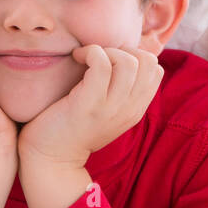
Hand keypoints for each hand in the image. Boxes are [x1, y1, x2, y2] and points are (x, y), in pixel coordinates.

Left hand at [17, 45, 163, 167]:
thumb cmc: (73, 127)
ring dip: (106, 50)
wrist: (51, 158)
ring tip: (88, 57)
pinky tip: (77, 57)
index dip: (135, 55)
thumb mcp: (107, 111)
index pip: (156, 70)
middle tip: (100, 56)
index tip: (111, 59)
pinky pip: (101, 64)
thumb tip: (121, 56)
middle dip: (123, 49)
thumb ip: (120, 91)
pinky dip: (90, 52)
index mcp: (136, 110)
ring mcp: (111, 108)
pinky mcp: (90, 104)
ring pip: (128, 62)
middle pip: (148, 62)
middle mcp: (129, 109)